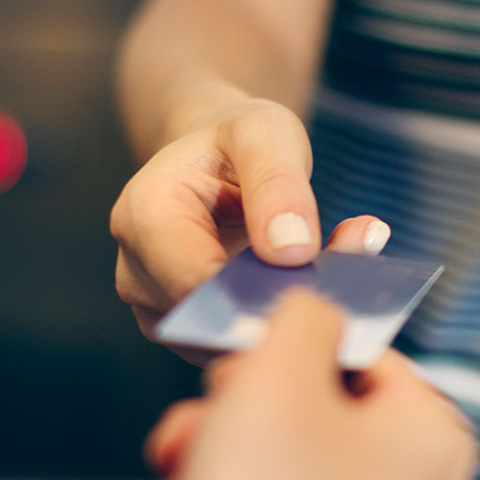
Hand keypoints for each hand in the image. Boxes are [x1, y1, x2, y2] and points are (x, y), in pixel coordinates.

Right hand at [110, 99, 390, 346]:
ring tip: (334, 285)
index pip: (194, 280)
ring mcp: (155, 305)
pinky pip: (230, 344)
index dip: (252, 298)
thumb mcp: (265, 134)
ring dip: (278, 323)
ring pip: (220, 341)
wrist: (215, 159)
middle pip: (207, 317)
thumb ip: (279, 185)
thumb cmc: (236, 140)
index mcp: (144, 213)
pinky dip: (272, 328)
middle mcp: (137, 269)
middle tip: (341, 293)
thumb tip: (291, 253)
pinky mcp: (185, 327)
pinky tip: (311, 297)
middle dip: (273, 310)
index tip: (314, 298)